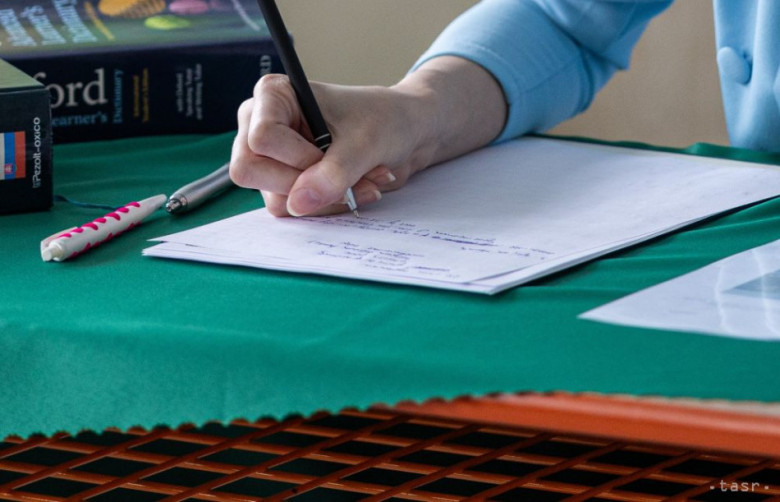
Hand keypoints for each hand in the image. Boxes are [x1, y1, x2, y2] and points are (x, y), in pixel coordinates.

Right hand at [230, 56, 506, 216]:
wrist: (409, 134)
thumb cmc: (386, 119)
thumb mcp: (366, 142)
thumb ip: (334, 172)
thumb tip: (297, 204)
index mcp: (274, 97)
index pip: (261, 138)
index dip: (295, 157)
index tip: (328, 153)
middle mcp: (262, 126)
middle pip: (250, 170)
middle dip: (303, 183)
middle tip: (343, 176)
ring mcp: (273, 159)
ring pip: (275, 197)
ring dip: (324, 199)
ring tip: (362, 181)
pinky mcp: (287, 184)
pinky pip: (293, 210)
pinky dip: (328, 206)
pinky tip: (355, 189)